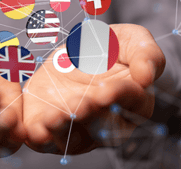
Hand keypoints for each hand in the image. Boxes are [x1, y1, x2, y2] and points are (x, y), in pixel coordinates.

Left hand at [22, 24, 164, 154]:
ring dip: (61, 131)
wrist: (75, 52)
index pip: (128, 102)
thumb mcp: (130, 40)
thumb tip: (147, 76)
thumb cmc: (108, 48)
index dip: (118, 96)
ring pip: (70, 139)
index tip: (106, 89)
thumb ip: (146, 54)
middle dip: (88, 116)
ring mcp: (74, 126)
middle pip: (98, 127)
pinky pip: (43, 138)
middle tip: (80, 105)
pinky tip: (34, 126)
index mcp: (129, 101)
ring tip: (53, 119)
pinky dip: (38, 134)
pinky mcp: (47, 124)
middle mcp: (103, 122)